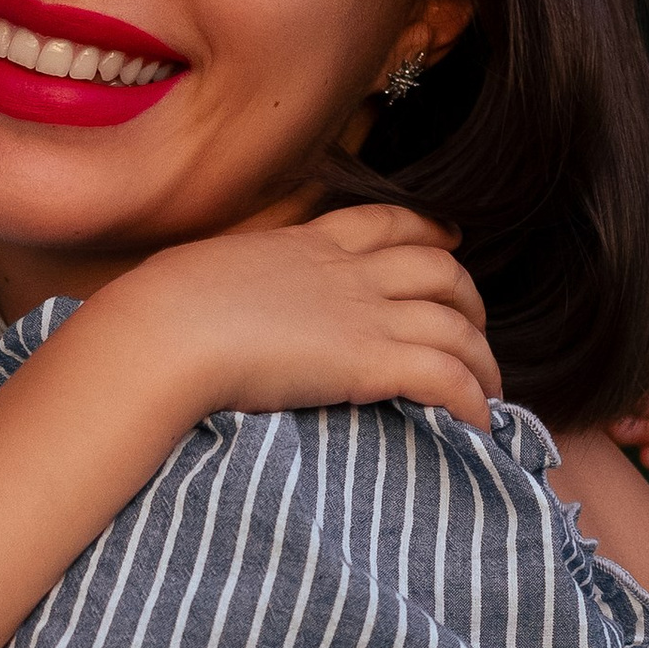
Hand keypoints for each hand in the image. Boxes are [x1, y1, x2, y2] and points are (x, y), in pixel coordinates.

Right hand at [99, 205, 501, 429]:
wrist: (165, 332)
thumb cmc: (159, 312)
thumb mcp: (201, 278)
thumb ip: (227, 287)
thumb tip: (203, 303)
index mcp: (306, 245)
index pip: (386, 223)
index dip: (429, 231)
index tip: (450, 242)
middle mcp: (346, 272)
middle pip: (439, 269)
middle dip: (469, 298)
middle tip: (475, 328)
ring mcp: (363, 314)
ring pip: (456, 324)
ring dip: (482, 359)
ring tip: (489, 390)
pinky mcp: (370, 362)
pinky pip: (446, 376)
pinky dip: (473, 399)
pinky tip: (478, 424)